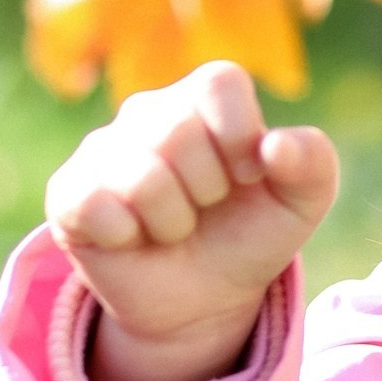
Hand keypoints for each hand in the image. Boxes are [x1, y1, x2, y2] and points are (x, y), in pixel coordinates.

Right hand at [44, 61, 337, 380]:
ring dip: (173, 221)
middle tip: (207, 208)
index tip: (248, 175)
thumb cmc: (251, 232)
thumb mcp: (302, 203)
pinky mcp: (68, 192)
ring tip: (174, 227)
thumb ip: (313, 163)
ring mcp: (102, 149)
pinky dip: (127, 236)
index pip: (219, 83)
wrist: (206, 296)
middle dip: (209, 189)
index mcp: (206, 95)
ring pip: (140, 175)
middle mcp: (148, 110)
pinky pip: (93, 205)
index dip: (240, 138)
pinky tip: (134, 238)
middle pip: (177, 131)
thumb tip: (275, 146)